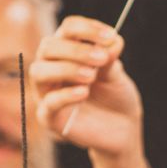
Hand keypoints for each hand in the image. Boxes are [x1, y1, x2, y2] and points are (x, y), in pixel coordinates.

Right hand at [34, 16, 148, 167]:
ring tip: (94, 74)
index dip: (84, 28)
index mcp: (71, 56)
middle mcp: (55, 73)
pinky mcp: (53, 121)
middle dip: (76, 48)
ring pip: (40, 72)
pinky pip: (46, 106)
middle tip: (106, 58)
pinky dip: (63, 94)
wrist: (126, 139)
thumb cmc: (121, 105)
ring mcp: (50, 97)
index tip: (114, 39)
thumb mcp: (119, 77)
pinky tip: (85, 91)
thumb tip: (112, 44)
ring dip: (66, 68)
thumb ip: (109, 58)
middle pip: (48, 47)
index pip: (64, 29)